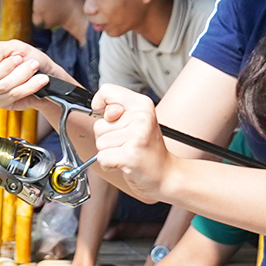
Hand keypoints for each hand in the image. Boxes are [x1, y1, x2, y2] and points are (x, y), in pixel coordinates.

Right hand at [0, 40, 72, 111]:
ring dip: (22, 75)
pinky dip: (30, 85)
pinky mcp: (2, 103)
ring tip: (33, 66)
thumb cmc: (27, 57)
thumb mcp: (15, 46)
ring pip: (1, 87)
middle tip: (20, 59)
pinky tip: (39, 79)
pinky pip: (13, 96)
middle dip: (6, 67)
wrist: (45, 74)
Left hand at [89, 85, 171, 201]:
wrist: (166, 174)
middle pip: (99, 124)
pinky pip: (102, 157)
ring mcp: (136, 136)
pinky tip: (124, 163)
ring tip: (127, 152)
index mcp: (142, 104)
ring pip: (100, 142)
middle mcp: (141, 117)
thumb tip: (103, 110)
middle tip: (127, 143)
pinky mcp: (130, 155)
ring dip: (109, 152)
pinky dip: (109, 164)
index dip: (99, 103)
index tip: (109, 117)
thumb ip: (115, 110)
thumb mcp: (135, 121)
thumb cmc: (147, 148)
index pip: (107, 90)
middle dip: (107, 137)